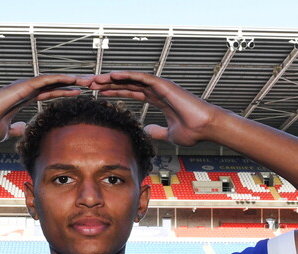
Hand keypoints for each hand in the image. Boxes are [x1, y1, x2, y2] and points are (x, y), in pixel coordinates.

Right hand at [0, 74, 81, 142]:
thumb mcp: (6, 131)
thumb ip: (15, 129)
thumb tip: (21, 130)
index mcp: (23, 99)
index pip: (49, 93)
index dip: (64, 92)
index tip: (79, 94)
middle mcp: (25, 90)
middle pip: (54, 84)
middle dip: (72, 84)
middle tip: (90, 84)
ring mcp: (24, 86)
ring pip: (53, 79)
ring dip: (71, 79)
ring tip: (88, 80)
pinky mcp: (23, 86)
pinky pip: (45, 80)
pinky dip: (60, 78)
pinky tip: (73, 79)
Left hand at [83, 71, 224, 145]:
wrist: (205, 128)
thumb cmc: (193, 132)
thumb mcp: (169, 134)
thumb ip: (157, 131)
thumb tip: (147, 131)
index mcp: (157, 99)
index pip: (131, 92)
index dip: (115, 91)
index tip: (99, 93)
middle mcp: (157, 90)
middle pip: (128, 83)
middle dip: (109, 84)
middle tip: (91, 84)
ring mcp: (160, 86)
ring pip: (132, 79)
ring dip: (113, 78)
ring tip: (97, 79)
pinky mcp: (164, 85)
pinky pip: (142, 77)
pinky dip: (127, 75)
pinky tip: (112, 75)